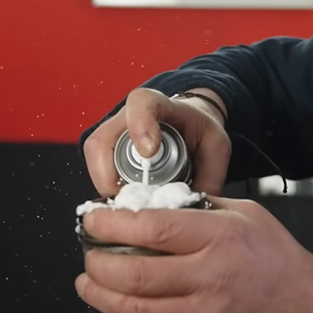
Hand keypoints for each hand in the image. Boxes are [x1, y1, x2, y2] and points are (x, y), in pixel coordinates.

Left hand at [74, 197, 312, 312]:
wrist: (303, 309)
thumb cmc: (279, 259)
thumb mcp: (247, 213)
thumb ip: (203, 206)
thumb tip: (160, 204)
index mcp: (220, 236)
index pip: (153, 229)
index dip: (113, 224)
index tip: (95, 218)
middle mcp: (209, 275)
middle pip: (134, 273)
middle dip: (97, 260)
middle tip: (88, 248)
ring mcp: (202, 312)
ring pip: (135, 309)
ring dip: (100, 294)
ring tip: (88, 280)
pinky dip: (129, 310)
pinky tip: (122, 298)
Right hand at [83, 87, 230, 196]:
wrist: (189, 123)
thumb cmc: (199, 129)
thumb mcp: (216, 147)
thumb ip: (210, 175)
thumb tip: (196, 209)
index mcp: (159, 104)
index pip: (141, 104)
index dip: (140, 125)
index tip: (149, 151)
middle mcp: (126, 116)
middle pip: (103, 143)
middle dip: (114, 177)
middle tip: (139, 198)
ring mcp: (112, 135)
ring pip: (96, 163)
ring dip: (110, 187)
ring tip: (138, 203)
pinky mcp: (106, 154)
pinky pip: (98, 174)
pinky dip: (111, 191)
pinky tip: (132, 202)